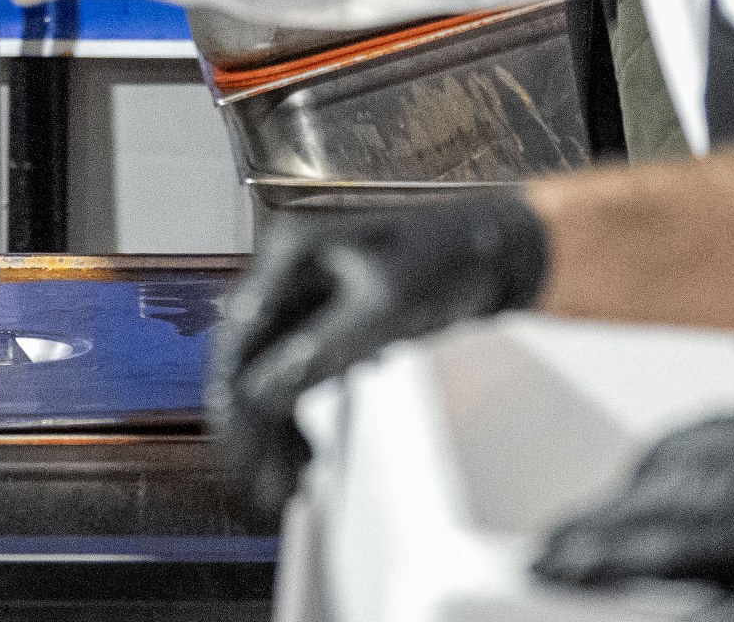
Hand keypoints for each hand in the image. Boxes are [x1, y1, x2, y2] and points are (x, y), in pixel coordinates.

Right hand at [206, 193, 548, 514]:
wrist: (497, 250)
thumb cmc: (450, 258)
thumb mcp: (384, 308)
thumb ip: (319, 351)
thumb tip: (262, 395)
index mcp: (290, 253)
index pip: (238, 339)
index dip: (236, 406)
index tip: (250, 461)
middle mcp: (288, 273)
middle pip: (245, 360)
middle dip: (254, 426)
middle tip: (268, 483)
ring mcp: (307, 297)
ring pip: (267, 373)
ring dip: (273, 428)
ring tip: (286, 479)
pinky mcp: (329, 322)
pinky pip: (295, 376)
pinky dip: (297, 416)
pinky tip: (307, 449)